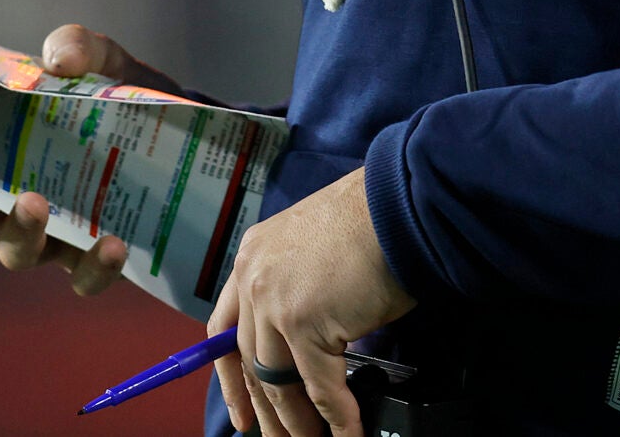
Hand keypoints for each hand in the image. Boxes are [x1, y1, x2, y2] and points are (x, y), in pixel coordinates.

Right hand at [0, 25, 177, 295]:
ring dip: (32, 237)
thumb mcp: (104, 61)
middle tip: (13, 197)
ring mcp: (63, 235)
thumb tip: (59, 60)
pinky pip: (87, 278)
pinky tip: (113, 244)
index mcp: (12, 161)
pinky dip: (95, 268)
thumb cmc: (120, 92)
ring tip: (52, 212)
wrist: (182, 122)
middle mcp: (29, 205)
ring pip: (29, 255)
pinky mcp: (102, 253)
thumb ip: (80, 47)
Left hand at [208, 170, 414, 436]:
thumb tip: (307, 336)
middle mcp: (254, 280)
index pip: (224, 329)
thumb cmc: (368, 220)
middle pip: (249, 362)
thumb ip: (294, 286)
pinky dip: (337, 417)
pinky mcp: (306, 324)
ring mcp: (276, 303)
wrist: (395, 205)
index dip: (229, 378)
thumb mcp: (310, 247)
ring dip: (297, 422)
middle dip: (265, 410)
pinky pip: (320, 387)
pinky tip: (348, 434)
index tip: (240, 415)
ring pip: (276, 382)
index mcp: (251, 258)